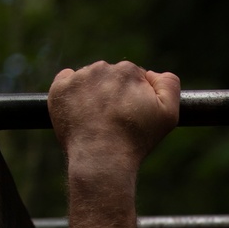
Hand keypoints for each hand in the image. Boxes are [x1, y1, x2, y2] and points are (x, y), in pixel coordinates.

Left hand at [48, 60, 179, 176]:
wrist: (102, 159)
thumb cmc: (136, 140)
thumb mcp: (169, 114)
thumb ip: (169, 85)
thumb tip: (154, 74)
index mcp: (128, 70)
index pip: (133, 77)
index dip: (135, 97)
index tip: (131, 116)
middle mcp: (102, 68)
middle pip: (110, 77)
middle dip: (114, 94)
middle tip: (114, 120)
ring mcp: (78, 78)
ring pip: (89, 80)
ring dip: (94, 94)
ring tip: (97, 121)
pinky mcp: (59, 89)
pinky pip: (66, 82)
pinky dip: (72, 93)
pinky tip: (80, 112)